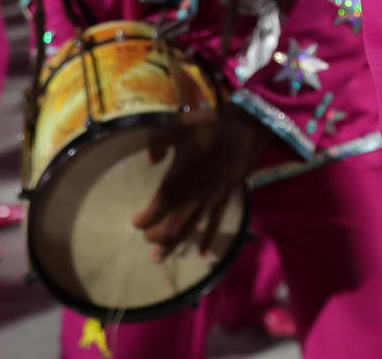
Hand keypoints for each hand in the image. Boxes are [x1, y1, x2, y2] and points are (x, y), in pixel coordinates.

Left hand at [130, 88, 262, 263]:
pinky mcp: (225, 198)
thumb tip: (151, 160)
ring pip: (189, 228)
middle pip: (171, 225)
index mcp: (179, 177)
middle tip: (146, 240)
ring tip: (159, 257)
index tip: (134, 222)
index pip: (158, 207)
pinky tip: (203, 254)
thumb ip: (160, 140)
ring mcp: (210, 199)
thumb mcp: (180, 124)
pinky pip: (215, 224)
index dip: (145, 219)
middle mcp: (193, 195)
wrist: (247, 127)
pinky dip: (208, 240)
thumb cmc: (211, 125)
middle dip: (156, 236)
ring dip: (174, 244)